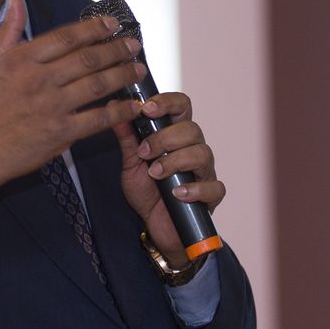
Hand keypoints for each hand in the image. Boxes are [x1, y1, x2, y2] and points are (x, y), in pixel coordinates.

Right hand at [0, 0, 145, 221]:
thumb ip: (6, 30)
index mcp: (21, 60)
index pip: (66, 37)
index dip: (93, 28)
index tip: (111, 24)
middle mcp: (39, 80)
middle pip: (88, 58)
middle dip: (116, 49)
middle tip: (133, 45)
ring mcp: (51, 107)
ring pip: (97, 85)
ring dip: (122, 74)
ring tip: (138, 69)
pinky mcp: (60, 134)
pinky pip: (97, 119)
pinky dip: (118, 111)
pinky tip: (133, 106)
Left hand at [110, 91, 224, 262]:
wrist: (154, 226)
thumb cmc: (147, 191)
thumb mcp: (130, 163)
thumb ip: (126, 137)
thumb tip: (114, 105)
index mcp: (176, 136)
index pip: (182, 106)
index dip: (167, 102)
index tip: (146, 108)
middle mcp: (194, 149)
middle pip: (192, 129)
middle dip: (165, 138)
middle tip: (144, 152)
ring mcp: (205, 172)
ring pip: (203, 154)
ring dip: (176, 161)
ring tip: (155, 173)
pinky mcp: (211, 197)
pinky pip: (215, 187)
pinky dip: (196, 189)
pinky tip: (177, 194)